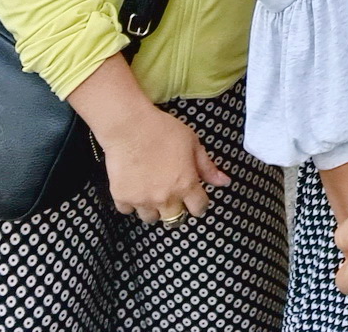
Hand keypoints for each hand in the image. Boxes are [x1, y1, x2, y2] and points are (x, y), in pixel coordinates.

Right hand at [99, 103, 229, 223]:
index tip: (195, 197)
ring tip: (151, 190)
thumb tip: (225, 182)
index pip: (199, 209)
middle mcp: (165, 198)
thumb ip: (207, 167)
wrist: (130, 127)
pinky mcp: (121, 198)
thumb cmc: (164, 130)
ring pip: (150, 218)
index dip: (199, 203)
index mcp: (186, 185)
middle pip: (174, 219)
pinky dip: (131, 202)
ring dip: (153, 208)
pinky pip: (128, 210)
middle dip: (176, 209)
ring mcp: (142, 201)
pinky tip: (134, 186)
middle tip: (172, 193)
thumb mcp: (193, 143)